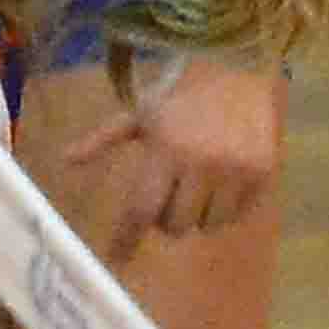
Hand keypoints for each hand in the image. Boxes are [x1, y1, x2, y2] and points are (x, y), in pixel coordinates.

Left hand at [60, 53, 284, 245]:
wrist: (237, 70)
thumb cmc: (179, 95)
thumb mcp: (137, 115)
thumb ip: (102, 140)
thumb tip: (65, 160)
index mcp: (165, 150)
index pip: (142, 208)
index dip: (128, 238)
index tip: (117, 258)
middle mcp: (201, 164)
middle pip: (174, 224)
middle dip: (164, 219)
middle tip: (166, 196)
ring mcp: (236, 171)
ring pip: (207, 224)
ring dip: (195, 216)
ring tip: (194, 188)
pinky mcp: (263, 174)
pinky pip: (237, 214)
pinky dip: (224, 209)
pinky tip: (220, 184)